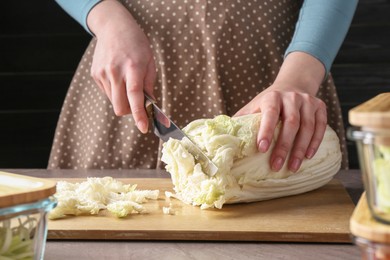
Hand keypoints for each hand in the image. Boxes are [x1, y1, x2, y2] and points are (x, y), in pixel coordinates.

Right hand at [87, 0, 155, 132]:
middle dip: (130, 112)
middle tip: (138, 104)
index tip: (144, 127)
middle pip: (120, 107)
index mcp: (132, 67)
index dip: (139, 114)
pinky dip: (115, 93)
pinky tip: (118, 78)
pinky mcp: (95, 75)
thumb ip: (149, 85)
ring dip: (123, 101)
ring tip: (128, 85)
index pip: (135, 96)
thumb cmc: (136, 44)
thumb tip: (150, 105)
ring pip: (113, 102)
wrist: (113, 28)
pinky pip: (107, 94)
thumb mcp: (150, 62)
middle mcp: (115, 71)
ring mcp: (103, 73)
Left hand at [235, 52, 326, 171]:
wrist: (293, 85)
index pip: (270, 113)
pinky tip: (308, 156)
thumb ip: (242, 119)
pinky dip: (315, 142)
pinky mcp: (320, 106)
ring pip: (307, 126)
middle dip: (284, 146)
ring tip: (292, 167)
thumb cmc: (269, 102)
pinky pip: (321, 126)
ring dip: (300, 149)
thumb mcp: (254, 105)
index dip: (267, 131)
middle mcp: (292, 97)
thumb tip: (223, 136)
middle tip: (276, 165)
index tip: (262, 149)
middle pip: (291, 123)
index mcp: (272, 97)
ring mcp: (308, 101)